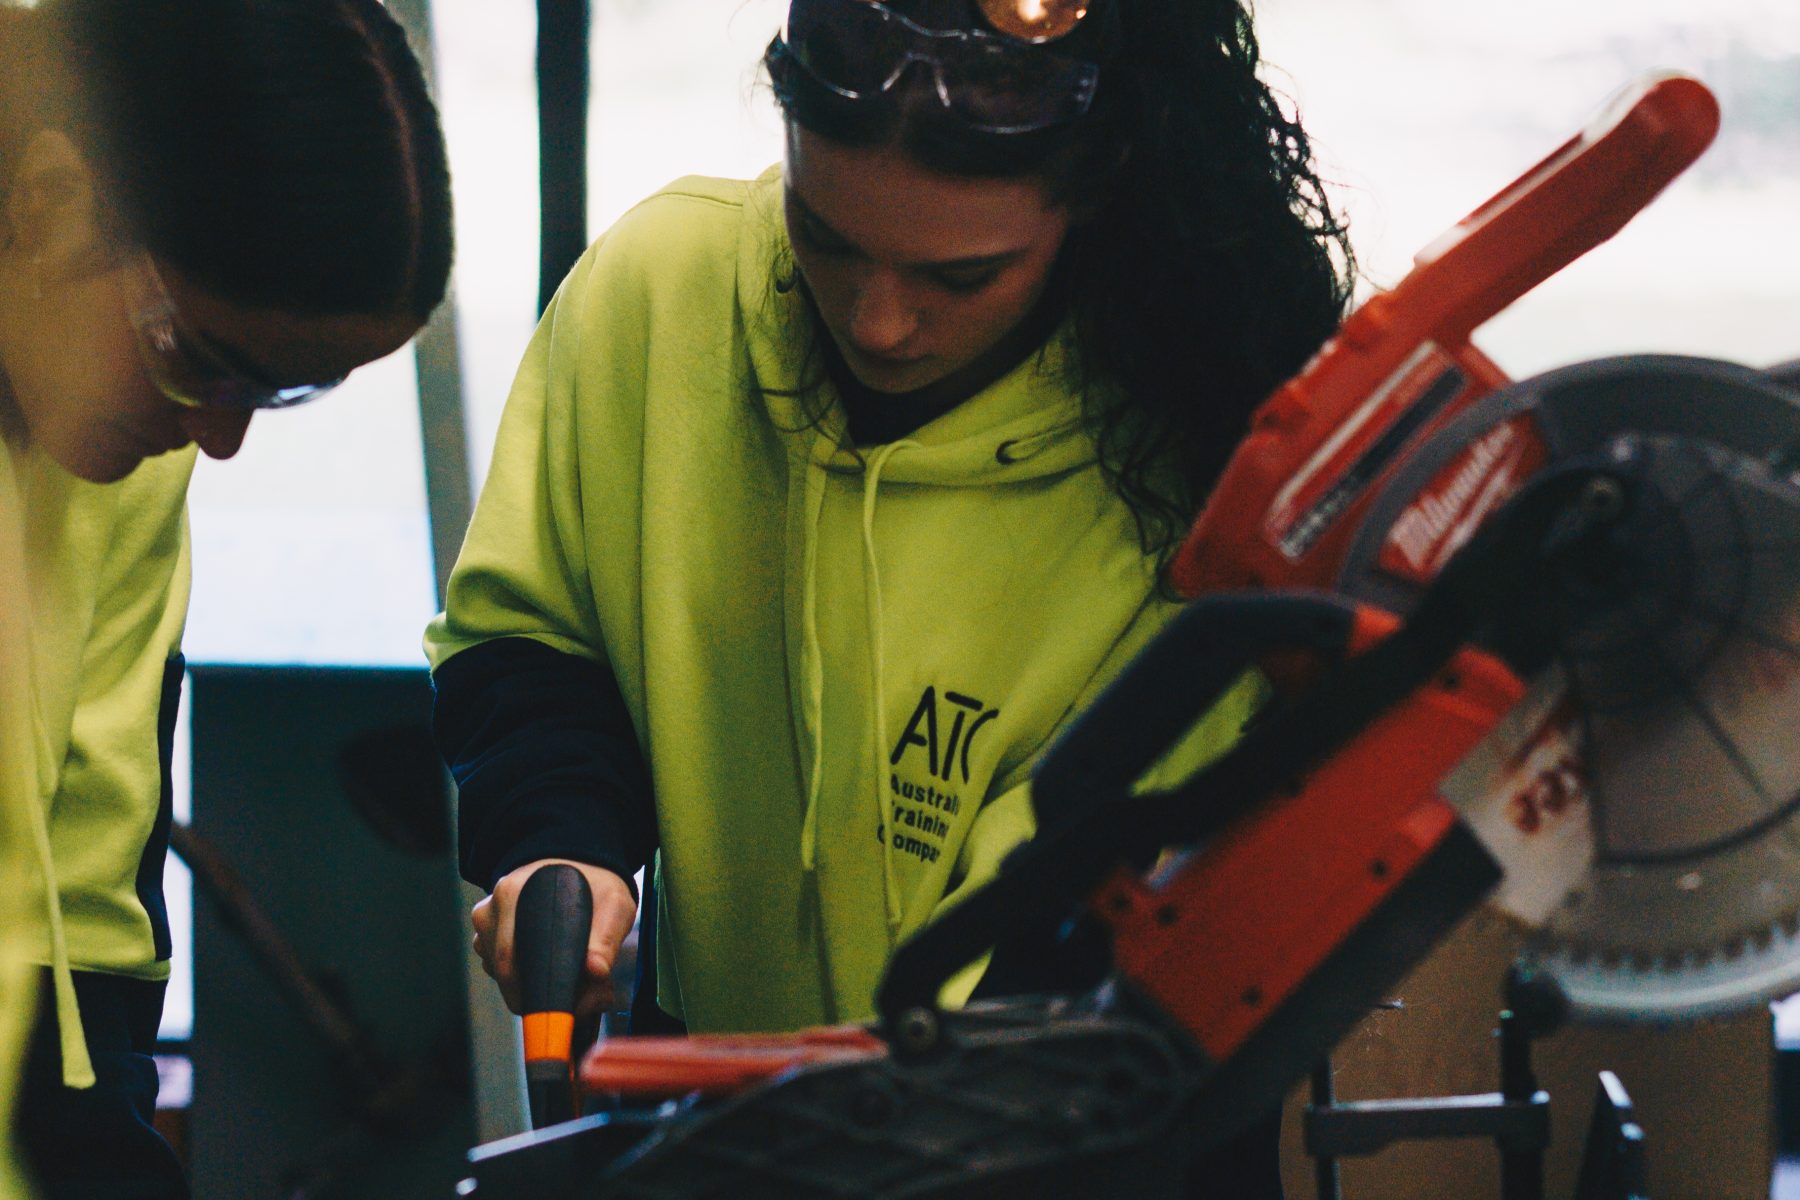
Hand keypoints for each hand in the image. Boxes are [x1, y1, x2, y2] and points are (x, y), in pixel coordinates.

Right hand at [471, 859, 637, 1017]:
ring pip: (502, 972)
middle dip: (539, 994)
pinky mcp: (488, 930)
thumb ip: (606, 940)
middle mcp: (491, 908)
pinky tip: (551, 963)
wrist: (579, 862)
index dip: (534, 994)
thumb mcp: (613, 906)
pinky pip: (499, 965)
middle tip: (581, 1000)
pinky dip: (525, 973)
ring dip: (533, 983)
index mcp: (513, 895)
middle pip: (504, 973)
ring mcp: (486, 920)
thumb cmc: (597, 884)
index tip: (562, 1008)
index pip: (509, 962)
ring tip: (573, 975)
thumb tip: (595, 972)